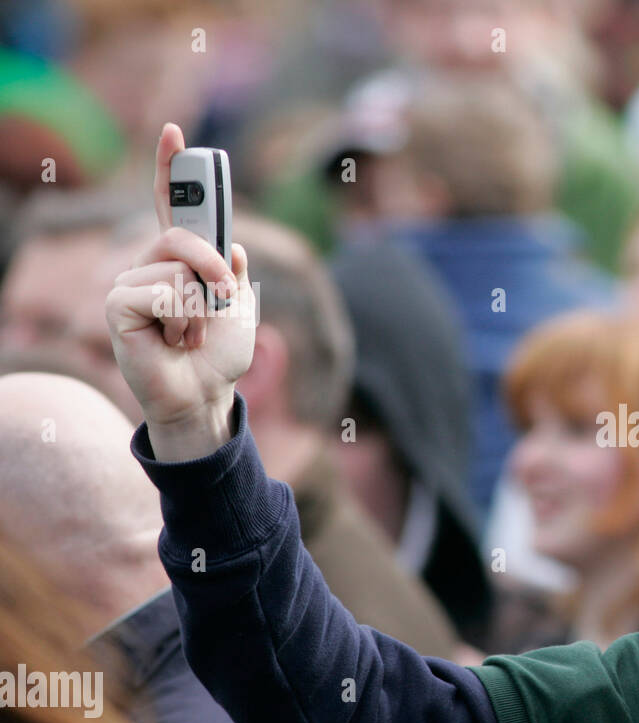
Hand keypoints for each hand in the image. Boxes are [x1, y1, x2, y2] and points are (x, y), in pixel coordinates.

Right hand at [105, 123, 255, 459]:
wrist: (205, 394)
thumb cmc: (218, 355)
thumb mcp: (240, 307)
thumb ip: (234, 272)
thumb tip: (234, 247)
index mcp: (181, 260)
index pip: (172, 206)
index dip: (172, 169)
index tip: (175, 132)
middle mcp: (150, 265)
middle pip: (180, 235)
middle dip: (212, 266)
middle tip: (222, 296)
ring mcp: (130, 284)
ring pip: (176, 270)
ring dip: (199, 308)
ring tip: (189, 334)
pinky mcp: (118, 305)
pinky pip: (161, 293)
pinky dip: (180, 320)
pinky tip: (171, 340)